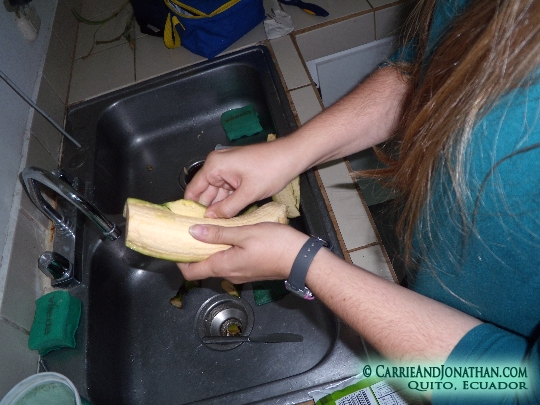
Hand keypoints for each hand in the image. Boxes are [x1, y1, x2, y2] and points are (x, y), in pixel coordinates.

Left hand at [177, 222, 308, 283]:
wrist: (302, 259)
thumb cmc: (275, 245)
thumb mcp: (244, 233)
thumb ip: (218, 233)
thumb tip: (193, 231)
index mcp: (223, 266)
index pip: (191, 271)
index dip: (179, 260)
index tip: (176, 244)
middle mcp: (229, 274)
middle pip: (204, 266)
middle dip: (196, 250)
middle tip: (193, 230)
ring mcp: (241, 274)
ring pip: (218, 263)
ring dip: (212, 249)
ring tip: (211, 229)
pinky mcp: (251, 270)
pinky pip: (231, 262)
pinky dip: (225, 250)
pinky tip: (230, 235)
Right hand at [184, 142, 298, 218]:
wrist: (292, 157)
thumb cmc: (272, 169)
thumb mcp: (248, 193)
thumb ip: (227, 208)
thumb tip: (210, 219)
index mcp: (215, 165)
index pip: (193, 189)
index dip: (191, 207)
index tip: (189, 223)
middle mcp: (217, 165)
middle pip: (204, 192)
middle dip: (205, 209)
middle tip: (203, 229)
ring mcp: (227, 169)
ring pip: (217, 193)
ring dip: (217, 208)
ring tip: (213, 227)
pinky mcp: (237, 173)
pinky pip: (227, 191)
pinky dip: (227, 202)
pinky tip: (226, 217)